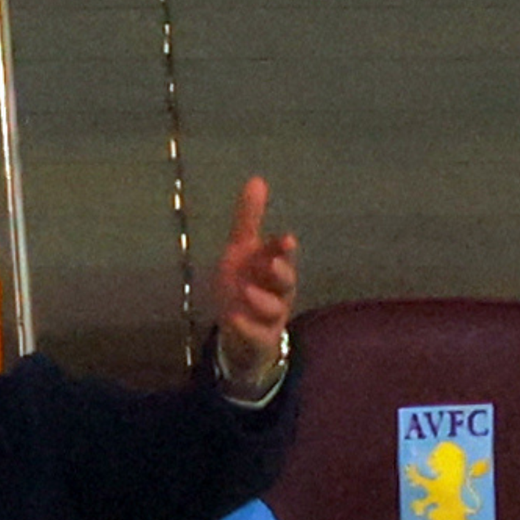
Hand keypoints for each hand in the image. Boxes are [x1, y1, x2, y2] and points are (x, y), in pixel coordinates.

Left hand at [214, 177, 296, 394]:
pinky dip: (246, 328)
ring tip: (247, 292)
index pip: (280, 255)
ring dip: (262, 301)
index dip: (282, 248)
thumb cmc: (246, 284)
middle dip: (281, 273)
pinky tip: (234, 319)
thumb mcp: (242, 251)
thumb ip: (249, 218)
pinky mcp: (261, 340)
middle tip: (271, 264)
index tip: (285, 239)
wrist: (241, 333)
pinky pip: (257, 336)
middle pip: (285, 282)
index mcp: (273, 267)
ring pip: (274, 310)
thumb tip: (257, 179)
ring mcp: (270, 318)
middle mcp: (277, 292)